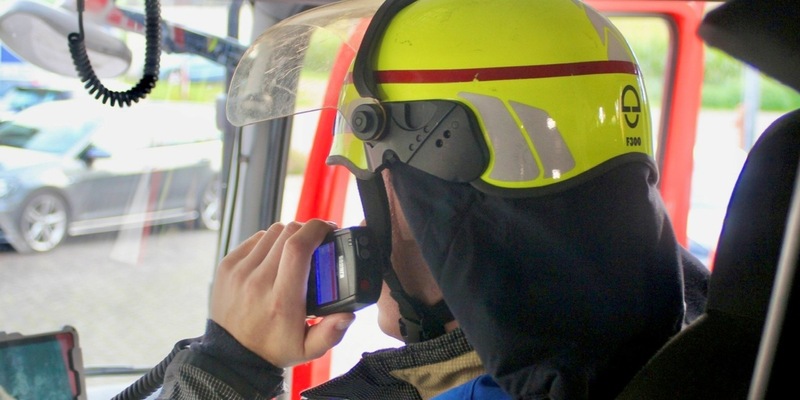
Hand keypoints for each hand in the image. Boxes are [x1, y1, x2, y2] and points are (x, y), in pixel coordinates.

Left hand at [210, 219, 355, 367]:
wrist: (232, 355)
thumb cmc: (271, 348)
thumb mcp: (307, 349)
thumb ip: (331, 333)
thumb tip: (347, 314)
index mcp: (281, 300)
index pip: (298, 249)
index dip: (316, 230)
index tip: (329, 229)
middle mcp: (258, 282)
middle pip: (288, 234)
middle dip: (308, 230)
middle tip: (318, 240)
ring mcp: (239, 271)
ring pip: (272, 232)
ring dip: (290, 235)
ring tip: (298, 250)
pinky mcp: (227, 266)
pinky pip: (255, 239)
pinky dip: (270, 242)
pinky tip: (276, 255)